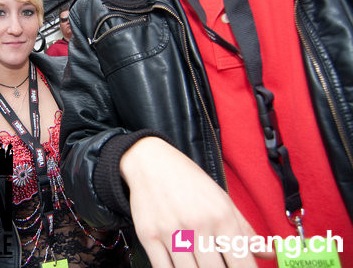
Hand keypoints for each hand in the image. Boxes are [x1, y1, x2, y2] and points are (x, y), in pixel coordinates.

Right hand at [120, 137, 272, 266]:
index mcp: (221, 216)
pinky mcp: (148, 236)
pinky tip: (181, 266)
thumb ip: (246, 230)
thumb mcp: (222, 199)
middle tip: (218, 266)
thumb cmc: (187, 179)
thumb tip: (270, 253)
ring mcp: (171, 232)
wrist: (150, 162)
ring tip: (201, 265)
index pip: (242, 264)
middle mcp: (197, 225)